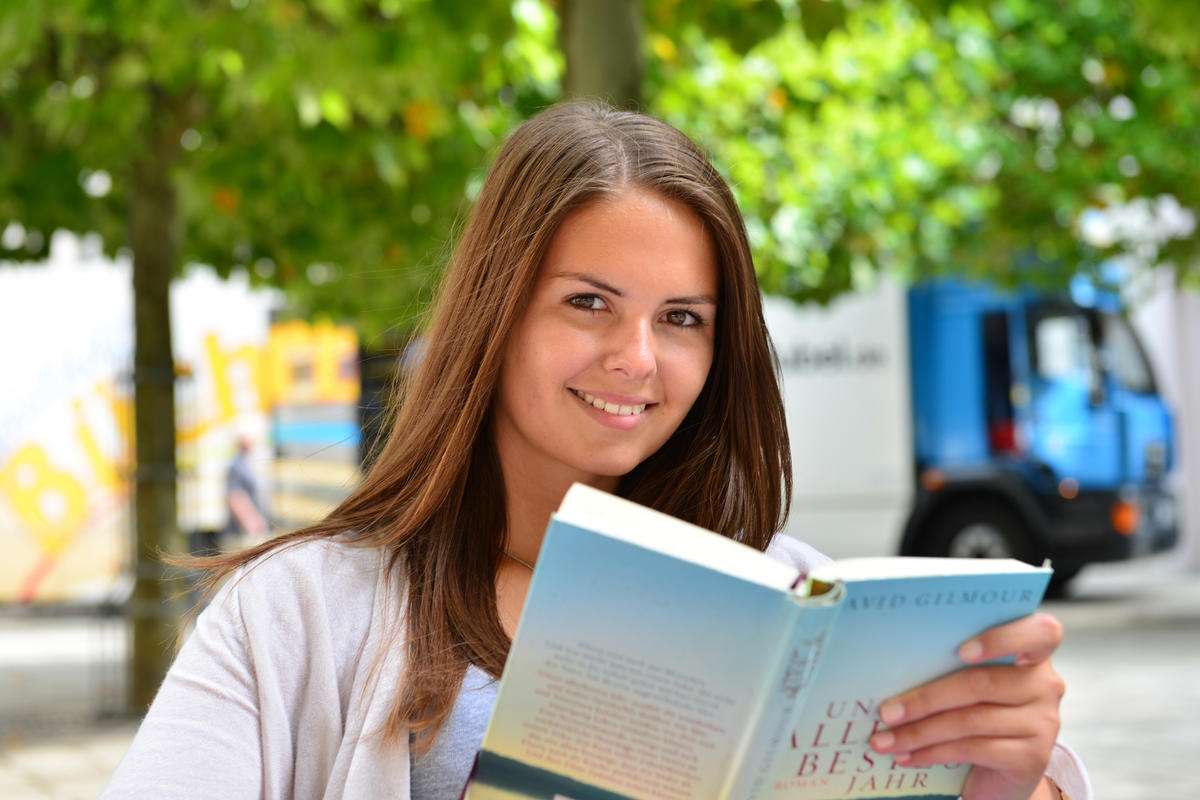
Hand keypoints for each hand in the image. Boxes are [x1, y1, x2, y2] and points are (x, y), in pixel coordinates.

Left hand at [868, 613, 1065, 799]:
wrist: (999, 774)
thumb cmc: (976, 714)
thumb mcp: (970, 686)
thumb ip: (950, 665)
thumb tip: (893, 665)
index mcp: (1032, 653)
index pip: (1039, 632)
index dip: (1002, 638)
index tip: (961, 650)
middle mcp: (1044, 685)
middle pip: (979, 683)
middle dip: (924, 698)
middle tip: (886, 711)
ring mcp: (1043, 723)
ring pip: (969, 720)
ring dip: (919, 731)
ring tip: (885, 739)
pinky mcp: (1032, 758)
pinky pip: (972, 749)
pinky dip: (932, 753)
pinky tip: (907, 756)